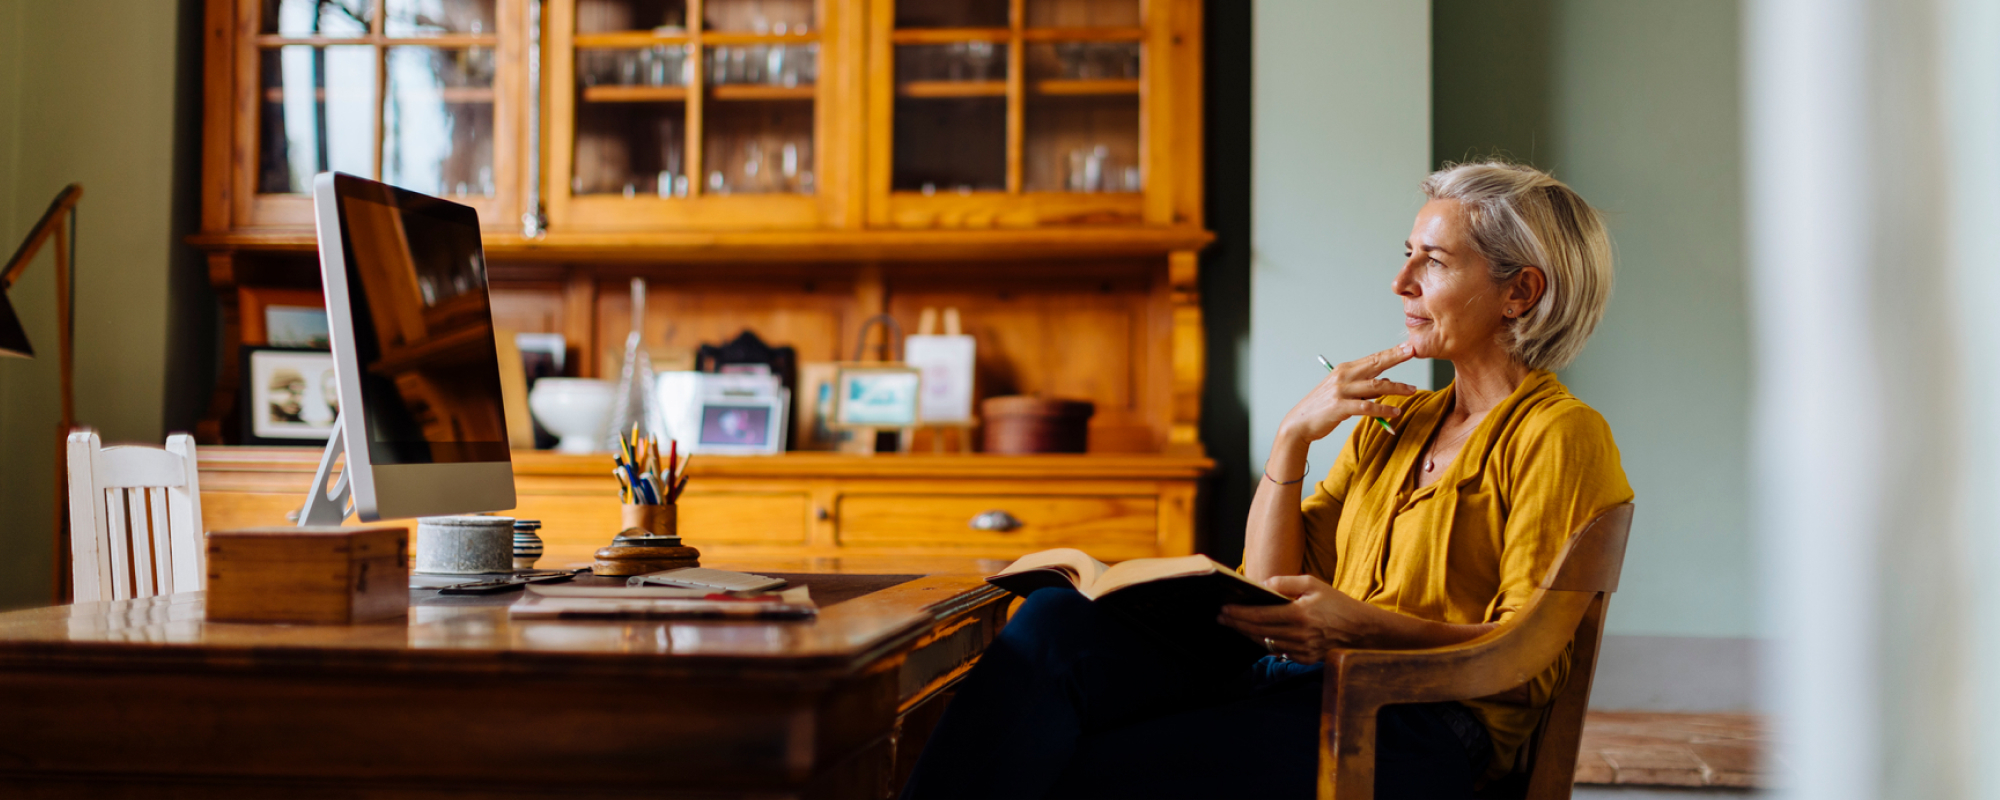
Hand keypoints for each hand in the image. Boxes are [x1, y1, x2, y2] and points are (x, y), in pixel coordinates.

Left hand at [1218, 575, 1387, 663]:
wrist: (1361, 630)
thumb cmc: (1337, 603)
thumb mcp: (1313, 584)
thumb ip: (1285, 583)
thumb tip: (1262, 586)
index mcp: (1299, 614)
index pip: (1260, 616)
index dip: (1239, 613)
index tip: (1224, 609)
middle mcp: (1298, 635)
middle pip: (1258, 631)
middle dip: (1237, 624)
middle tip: (1221, 618)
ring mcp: (1302, 650)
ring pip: (1266, 643)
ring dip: (1247, 634)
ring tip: (1234, 625)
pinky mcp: (1305, 659)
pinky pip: (1278, 652)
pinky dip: (1265, 643)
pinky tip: (1255, 635)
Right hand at [1276, 344, 1418, 444]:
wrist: (1300, 423)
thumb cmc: (1323, 408)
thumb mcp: (1343, 392)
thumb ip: (1363, 386)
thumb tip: (1386, 383)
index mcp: (1344, 370)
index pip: (1373, 358)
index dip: (1391, 352)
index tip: (1409, 346)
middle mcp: (1343, 376)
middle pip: (1375, 364)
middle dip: (1396, 357)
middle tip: (1413, 352)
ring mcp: (1341, 391)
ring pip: (1375, 386)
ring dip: (1395, 388)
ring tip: (1412, 390)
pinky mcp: (1340, 407)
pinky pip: (1367, 407)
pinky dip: (1383, 410)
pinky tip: (1395, 411)